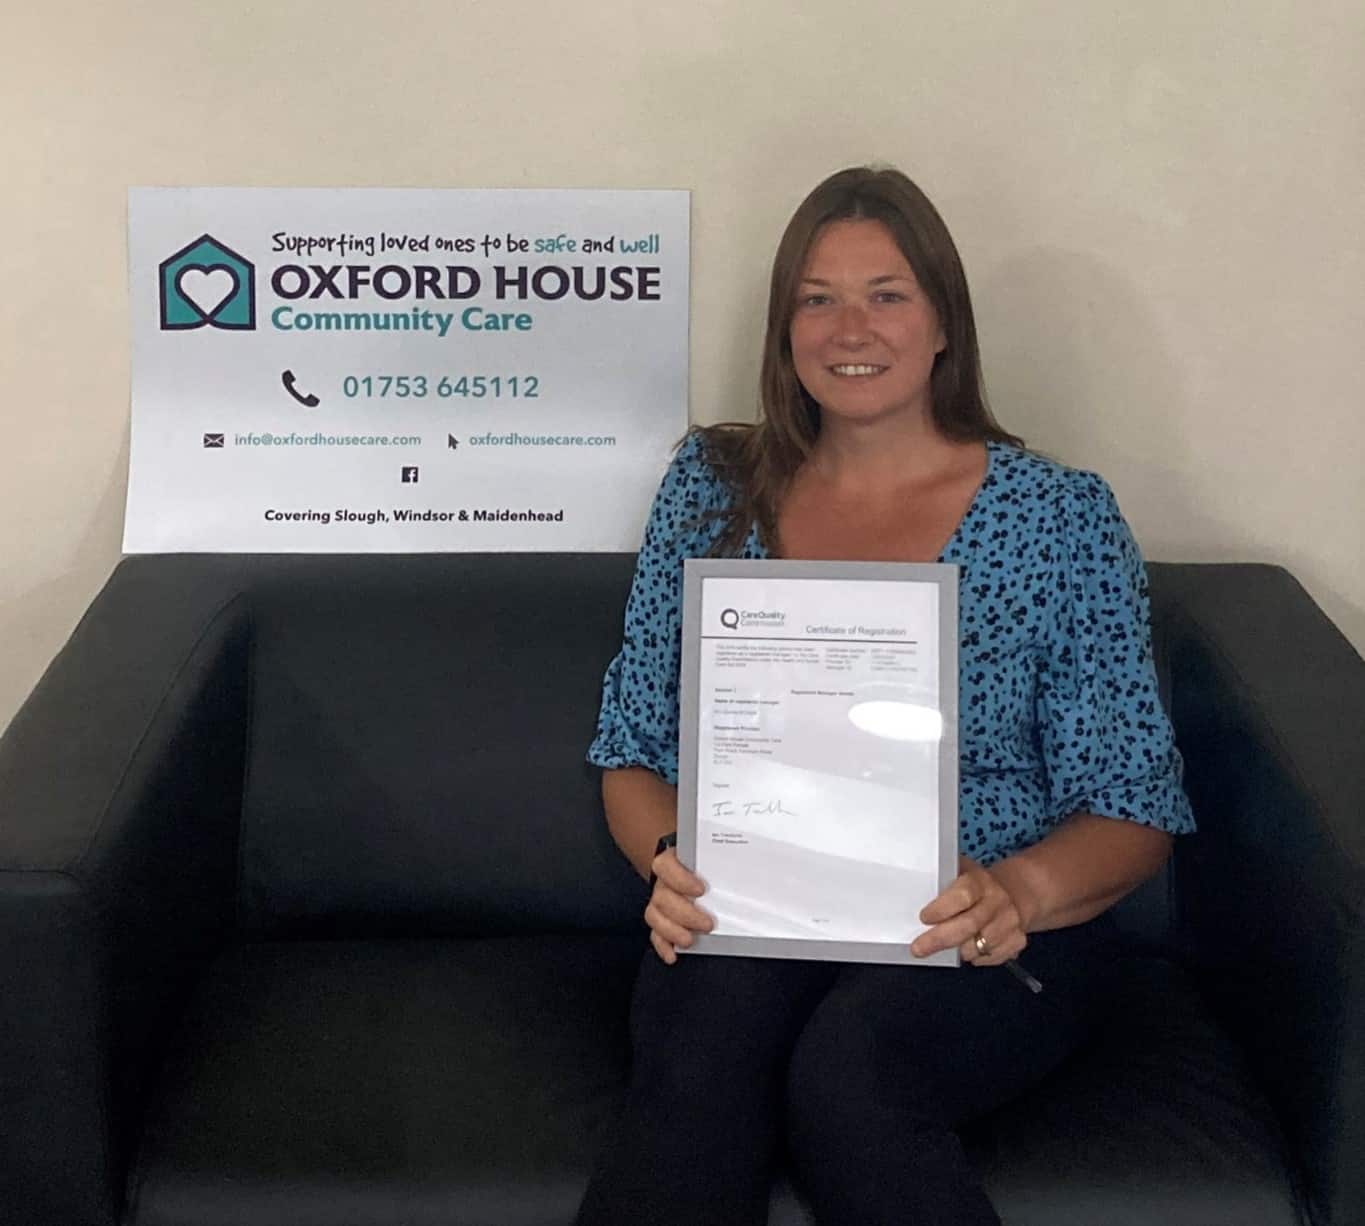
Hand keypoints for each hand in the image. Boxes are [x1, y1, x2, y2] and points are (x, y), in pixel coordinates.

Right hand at [644, 847, 714, 964]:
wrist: (692, 869)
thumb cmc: (705, 865)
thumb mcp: (713, 859)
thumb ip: (724, 863)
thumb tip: (750, 868)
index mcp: (672, 862)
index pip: (665, 866)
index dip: (680, 879)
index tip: (701, 890)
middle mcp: (663, 882)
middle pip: (662, 897)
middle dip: (685, 914)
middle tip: (708, 924)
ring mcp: (660, 903)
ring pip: (654, 916)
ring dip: (672, 931)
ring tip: (690, 940)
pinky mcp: (661, 921)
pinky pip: (656, 934)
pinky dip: (664, 946)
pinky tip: (673, 954)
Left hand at [911, 856, 1028, 965]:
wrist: (1016, 893)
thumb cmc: (977, 885)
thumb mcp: (961, 872)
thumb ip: (941, 881)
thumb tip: (913, 892)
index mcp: (980, 881)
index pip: (962, 896)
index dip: (942, 909)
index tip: (924, 918)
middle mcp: (998, 901)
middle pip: (968, 926)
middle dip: (939, 940)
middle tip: (919, 948)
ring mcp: (1010, 923)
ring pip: (978, 947)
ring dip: (957, 950)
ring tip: (947, 943)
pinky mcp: (1017, 942)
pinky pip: (989, 958)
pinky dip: (975, 957)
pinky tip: (969, 946)